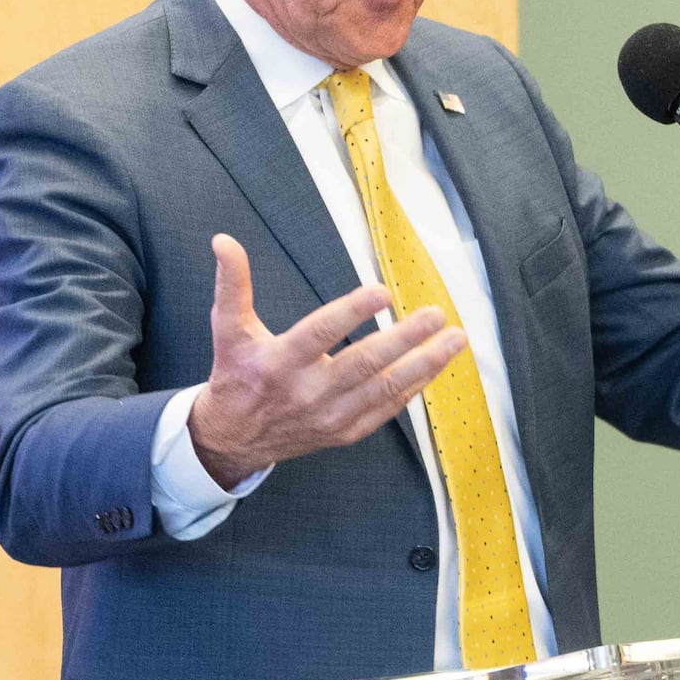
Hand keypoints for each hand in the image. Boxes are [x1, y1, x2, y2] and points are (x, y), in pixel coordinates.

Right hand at [183, 234, 464, 485]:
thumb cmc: (237, 375)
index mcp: (278, 363)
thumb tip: (224, 240)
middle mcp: (307, 392)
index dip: (352, 312)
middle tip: (436, 314)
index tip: (383, 292)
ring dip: (424, 364)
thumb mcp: (227, 329)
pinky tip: (436, 365)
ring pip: (385, 389)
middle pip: (364, 364)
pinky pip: (387, 409)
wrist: (233, 438)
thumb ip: (232, 284)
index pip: (320, 333)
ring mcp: (330, 416)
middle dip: (404, 338)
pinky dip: (414, 387)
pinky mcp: (345, 432)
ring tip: (455, 339)